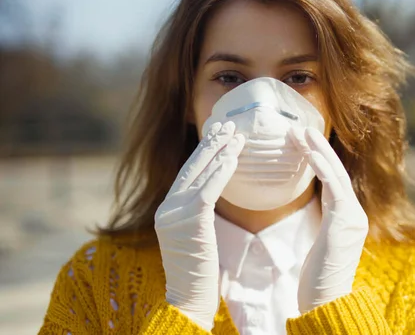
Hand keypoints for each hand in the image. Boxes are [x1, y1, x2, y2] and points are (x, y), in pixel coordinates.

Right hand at [154, 121, 244, 328]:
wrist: (188, 300)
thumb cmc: (198, 273)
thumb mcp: (195, 237)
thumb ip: (197, 214)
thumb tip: (210, 197)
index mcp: (168, 210)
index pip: (187, 174)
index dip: (204, 152)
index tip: (219, 134)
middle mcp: (167, 208)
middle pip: (192, 168)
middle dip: (211, 144)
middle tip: (228, 123)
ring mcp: (175, 214)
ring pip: (200, 175)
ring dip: (220, 152)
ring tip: (237, 134)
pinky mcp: (189, 222)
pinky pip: (207, 191)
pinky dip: (220, 172)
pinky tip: (234, 157)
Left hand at [292, 127, 368, 312]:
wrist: (325, 304)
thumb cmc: (317, 280)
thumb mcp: (319, 245)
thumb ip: (322, 223)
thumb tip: (314, 208)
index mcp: (348, 219)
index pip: (333, 181)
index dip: (318, 159)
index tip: (301, 142)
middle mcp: (354, 215)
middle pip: (336, 172)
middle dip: (317, 147)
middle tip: (299, 127)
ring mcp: (352, 218)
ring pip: (335, 174)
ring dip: (317, 150)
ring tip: (300, 131)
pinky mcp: (345, 223)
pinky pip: (333, 187)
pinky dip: (321, 167)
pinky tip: (309, 151)